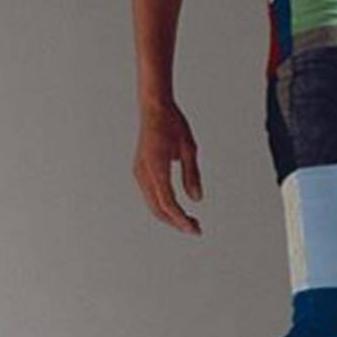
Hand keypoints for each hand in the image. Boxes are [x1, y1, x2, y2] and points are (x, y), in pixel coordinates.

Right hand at [133, 100, 202, 235]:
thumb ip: (192, 174)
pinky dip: (163, 206)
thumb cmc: (173, 124)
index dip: (181, 218)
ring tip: (189, 222)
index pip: (168, 202)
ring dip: (169, 216)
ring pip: (152, 204)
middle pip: (158, 208)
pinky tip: (177, 209)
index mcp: (156, 166)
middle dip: (176, 222)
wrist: (153, 107)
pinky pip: (151, 195)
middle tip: (196, 229)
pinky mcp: (140, 170)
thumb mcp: (189, 147)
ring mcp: (139, 172)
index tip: (194, 228)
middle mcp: (143, 172)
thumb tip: (197, 199)